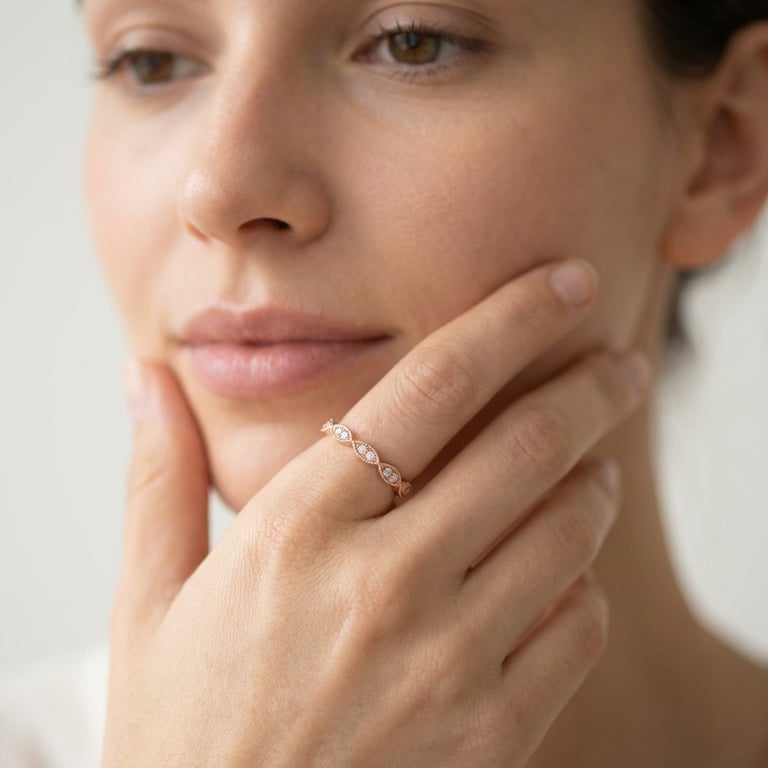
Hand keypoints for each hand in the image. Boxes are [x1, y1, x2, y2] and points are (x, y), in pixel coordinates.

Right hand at [102, 258, 648, 767]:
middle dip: (587, 386)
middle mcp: (384, 584)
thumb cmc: (182, 729)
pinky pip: (575, 629)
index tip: (560, 283)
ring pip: (565, 531)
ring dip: (592, 479)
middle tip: (617, 358)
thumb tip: (145, 374)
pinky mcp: (491, 734)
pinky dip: (583, 583)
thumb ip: (159, 475)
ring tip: (596, 457)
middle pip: (523, 445)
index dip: (508, 321)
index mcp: (298, 531)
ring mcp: (448, 662)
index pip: (429, 388)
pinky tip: (566, 569)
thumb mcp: (150, 599)